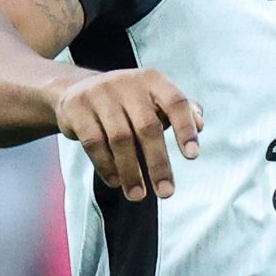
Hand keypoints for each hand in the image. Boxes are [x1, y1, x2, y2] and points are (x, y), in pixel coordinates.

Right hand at [53, 68, 202, 200]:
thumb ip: (180, 111)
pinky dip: (106, 166)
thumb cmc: (127, 102)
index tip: (193, 157)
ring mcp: (100, 93)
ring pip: (120, 139)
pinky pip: (94, 143)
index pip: (176, 102)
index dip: (185, 129)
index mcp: (152, 80)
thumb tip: (199, 124)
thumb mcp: (153, 99)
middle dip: (158, 164)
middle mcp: (127, 83)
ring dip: (131, 172)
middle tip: (166, 192)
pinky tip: (115, 182)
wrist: (76, 90)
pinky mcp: (77, 108)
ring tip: (138, 195)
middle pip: (148, 128)